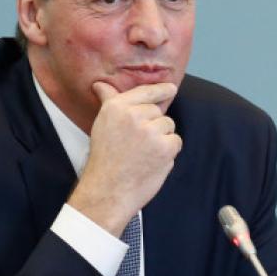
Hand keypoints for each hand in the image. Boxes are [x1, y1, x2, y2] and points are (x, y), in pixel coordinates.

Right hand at [68, 81, 182, 236]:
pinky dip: (168, 152)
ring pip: (168, 126)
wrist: (108, 190)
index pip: (146, 91)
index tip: (171, 88)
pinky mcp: (165, 147)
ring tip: (143, 154)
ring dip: (161, 139)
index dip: (161, 90)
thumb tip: (100, 85)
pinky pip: (175, 141)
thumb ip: (108, 101)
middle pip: (159, 112)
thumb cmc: (104, 159)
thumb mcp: (102, 125)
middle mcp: (134, 115)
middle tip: (137, 144)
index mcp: (117, 107)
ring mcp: (151, 131)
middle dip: (153, 125)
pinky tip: (152, 161)